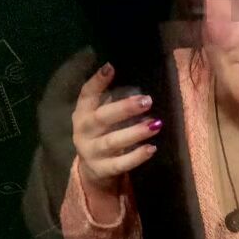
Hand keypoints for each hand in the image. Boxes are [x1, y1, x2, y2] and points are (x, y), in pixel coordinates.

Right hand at [71, 62, 161, 191]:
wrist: (93, 171)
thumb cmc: (103, 135)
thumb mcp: (102, 117)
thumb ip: (114, 101)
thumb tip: (141, 85)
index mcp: (83, 113)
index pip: (86, 94)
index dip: (97, 81)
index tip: (111, 67)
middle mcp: (83, 131)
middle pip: (102, 118)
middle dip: (124, 108)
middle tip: (147, 100)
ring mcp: (91, 152)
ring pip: (112, 142)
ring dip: (135, 133)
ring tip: (155, 125)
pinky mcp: (102, 170)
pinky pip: (120, 164)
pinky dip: (136, 157)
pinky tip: (151, 148)